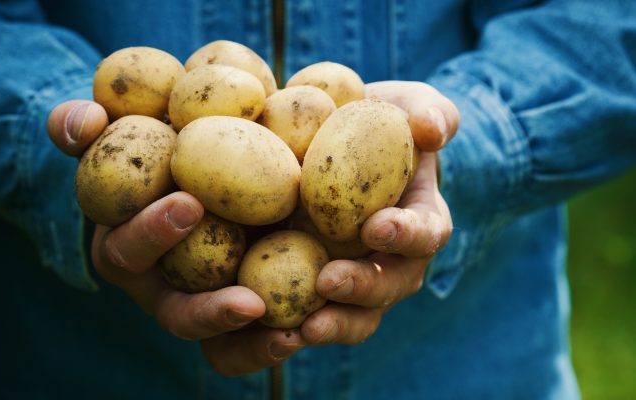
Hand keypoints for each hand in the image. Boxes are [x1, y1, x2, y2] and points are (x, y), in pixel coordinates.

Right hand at [47, 101, 303, 375]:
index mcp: (128, 248)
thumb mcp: (123, 129)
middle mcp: (165, 287)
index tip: (189, 203)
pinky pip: (256, 341)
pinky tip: (311, 329)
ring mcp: (206, 304)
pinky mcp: (246, 309)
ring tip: (290, 336)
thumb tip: (85, 121)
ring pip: (220, 345)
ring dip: (252, 345)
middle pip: (178, 316)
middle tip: (249, 303)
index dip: (152, 232)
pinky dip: (277, 340)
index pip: (129, 250)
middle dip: (208, 312)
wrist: (211, 159)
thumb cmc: (160, 145)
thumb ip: (87, 125)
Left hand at [300, 81, 456, 344]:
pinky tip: (265, 329)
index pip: (426, 232)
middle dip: (363, 288)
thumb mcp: (405, 105)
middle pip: (389, 286)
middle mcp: (393, 260)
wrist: (330, 145)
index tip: (376, 226)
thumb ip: (428, 111)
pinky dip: (291, 330)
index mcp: (419, 221)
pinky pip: (310, 318)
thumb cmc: (374, 123)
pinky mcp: (315, 290)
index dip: (407, 234)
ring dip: (333, 324)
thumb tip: (431, 129)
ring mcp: (356, 280)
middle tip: (329, 281)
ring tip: (302, 330)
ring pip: (355, 317)